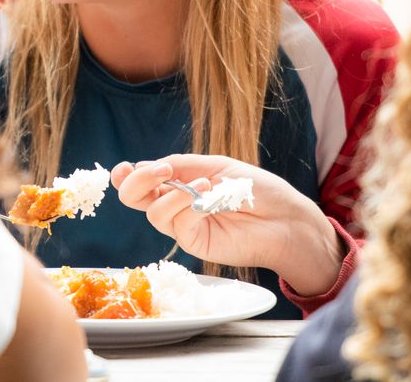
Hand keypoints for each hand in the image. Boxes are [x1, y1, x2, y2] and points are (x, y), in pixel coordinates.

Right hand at [111, 154, 345, 295]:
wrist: (285, 218)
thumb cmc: (257, 189)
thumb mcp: (217, 168)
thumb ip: (183, 166)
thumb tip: (147, 166)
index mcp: (178, 183)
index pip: (141, 180)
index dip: (127, 174)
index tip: (125, 167)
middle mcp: (175, 205)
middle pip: (133, 198)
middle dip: (136, 182)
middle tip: (158, 171)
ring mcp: (183, 226)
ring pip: (152, 213)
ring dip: (170, 193)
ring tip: (200, 184)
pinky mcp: (195, 243)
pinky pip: (177, 225)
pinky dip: (187, 206)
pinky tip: (207, 196)